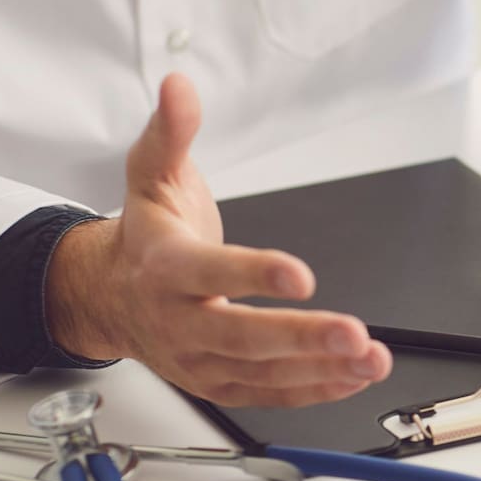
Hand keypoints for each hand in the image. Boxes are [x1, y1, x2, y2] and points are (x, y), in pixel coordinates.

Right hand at [45, 73, 391, 406]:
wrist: (108, 295)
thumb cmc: (146, 235)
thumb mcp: (152, 174)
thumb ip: (171, 132)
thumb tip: (179, 87)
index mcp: (165, 266)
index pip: (210, 273)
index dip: (254, 276)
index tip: (301, 276)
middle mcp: (178, 319)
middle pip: (240, 336)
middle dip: (301, 337)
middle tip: (353, 333)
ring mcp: (197, 358)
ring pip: (261, 372)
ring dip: (322, 368)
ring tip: (372, 358)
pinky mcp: (217, 382)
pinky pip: (268, 393)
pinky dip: (314, 389)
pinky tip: (354, 377)